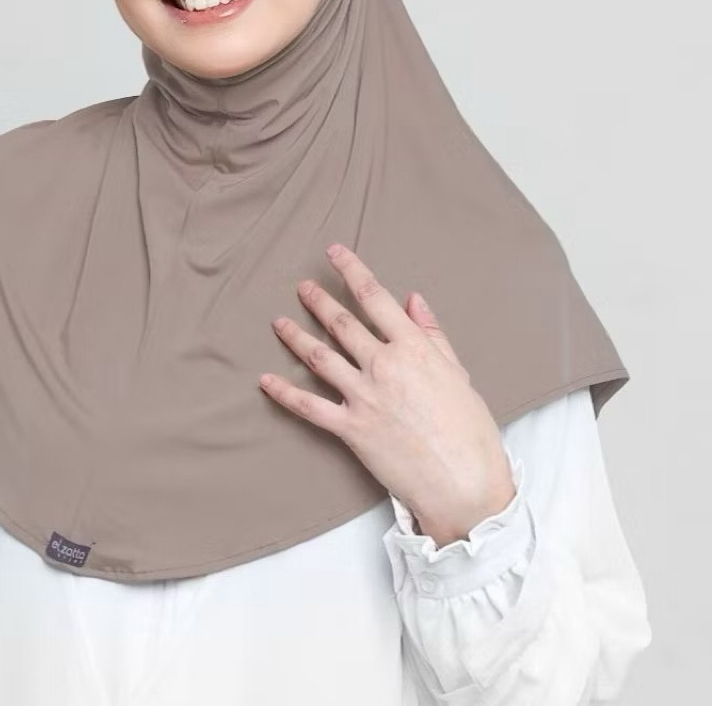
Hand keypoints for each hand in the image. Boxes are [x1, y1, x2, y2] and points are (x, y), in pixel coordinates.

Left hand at [260, 244, 515, 543]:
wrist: (464, 482)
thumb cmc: (469, 430)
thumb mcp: (458, 373)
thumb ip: (432, 334)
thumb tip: (412, 299)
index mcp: (413, 348)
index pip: (374, 297)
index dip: (351, 270)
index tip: (334, 252)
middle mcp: (384, 366)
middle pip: (340, 323)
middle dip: (318, 301)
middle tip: (302, 287)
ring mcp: (363, 396)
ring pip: (318, 357)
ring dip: (295, 337)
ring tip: (279, 322)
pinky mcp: (350, 428)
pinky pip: (308, 406)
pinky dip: (284, 393)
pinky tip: (266, 380)